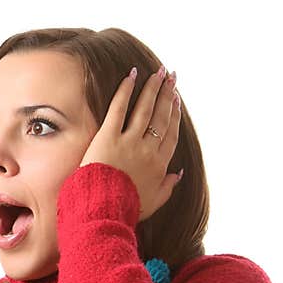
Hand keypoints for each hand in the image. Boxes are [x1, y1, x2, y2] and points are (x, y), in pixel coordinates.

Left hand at [78, 66, 181, 221]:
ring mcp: (129, 142)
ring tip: (157, 72)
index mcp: (159, 165)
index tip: (176, 101)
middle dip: (167, 95)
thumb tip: (178, 174)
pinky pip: (119, 109)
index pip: (170, 134)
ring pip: (144, 109)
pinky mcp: (108, 137)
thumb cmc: (126, 209)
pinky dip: (126, 90)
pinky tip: (132, 75)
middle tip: (171, 77)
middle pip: (161, 117)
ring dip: (152, 88)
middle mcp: (148, 150)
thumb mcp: (152, 203)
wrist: (103, 210)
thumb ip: (167, 188)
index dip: (174, 115)